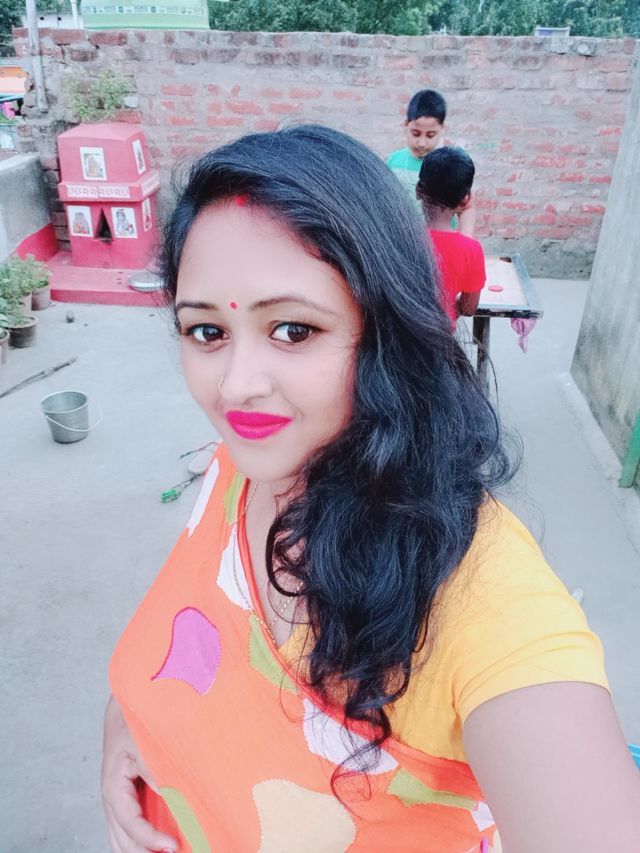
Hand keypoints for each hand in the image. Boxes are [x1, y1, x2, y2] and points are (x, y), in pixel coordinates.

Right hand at [101, 695, 177, 852]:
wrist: (127, 707)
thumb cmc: (134, 723)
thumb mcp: (143, 744)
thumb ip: (155, 770)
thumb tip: (169, 797)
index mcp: (113, 786)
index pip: (130, 824)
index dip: (150, 839)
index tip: (173, 846)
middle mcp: (112, 798)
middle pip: (122, 839)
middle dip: (142, 852)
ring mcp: (117, 800)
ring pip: (120, 838)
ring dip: (139, 850)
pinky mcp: (126, 798)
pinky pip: (128, 828)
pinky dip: (138, 842)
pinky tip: (156, 847)